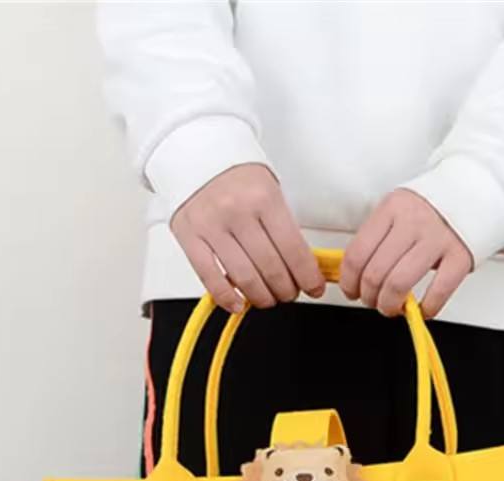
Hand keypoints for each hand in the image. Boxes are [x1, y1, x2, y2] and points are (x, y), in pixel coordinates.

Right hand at [171, 163, 324, 312]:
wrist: (196, 153)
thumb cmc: (237, 176)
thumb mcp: (270, 190)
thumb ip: (284, 227)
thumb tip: (302, 267)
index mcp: (264, 198)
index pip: (294, 250)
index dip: (308, 277)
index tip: (314, 288)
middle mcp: (237, 212)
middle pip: (271, 268)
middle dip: (286, 289)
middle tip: (290, 293)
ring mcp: (211, 226)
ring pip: (244, 277)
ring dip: (262, 297)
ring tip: (269, 298)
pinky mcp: (189, 237)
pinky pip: (209, 278)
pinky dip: (227, 297)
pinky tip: (239, 304)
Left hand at [340, 189, 473, 318]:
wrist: (476, 193)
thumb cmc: (431, 209)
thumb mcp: (397, 211)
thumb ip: (377, 238)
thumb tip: (355, 275)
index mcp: (391, 209)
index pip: (356, 254)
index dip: (349, 281)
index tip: (351, 291)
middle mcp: (412, 222)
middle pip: (374, 273)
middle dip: (368, 297)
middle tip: (372, 301)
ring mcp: (438, 239)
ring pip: (398, 284)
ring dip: (389, 305)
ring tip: (392, 307)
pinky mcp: (461, 256)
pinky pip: (438, 291)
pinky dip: (426, 308)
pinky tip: (422, 309)